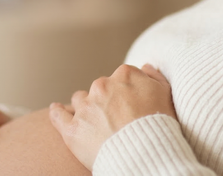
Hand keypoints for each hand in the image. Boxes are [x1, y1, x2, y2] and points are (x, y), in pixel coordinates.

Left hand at [49, 63, 175, 170]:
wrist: (145, 156)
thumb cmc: (159, 126)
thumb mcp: (166, 95)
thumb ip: (154, 76)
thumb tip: (144, 66)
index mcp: (124, 75)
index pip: (121, 77)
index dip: (124, 92)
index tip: (128, 104)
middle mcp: (102, 86)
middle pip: (100, 88)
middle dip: (105, 100)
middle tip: (115, 118)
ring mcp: (86, 107)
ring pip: (80, 99)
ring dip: (84, 107)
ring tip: (92, 121)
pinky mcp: (73, 129)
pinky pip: (58, 115)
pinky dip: (57, 112)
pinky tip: (56, 109)